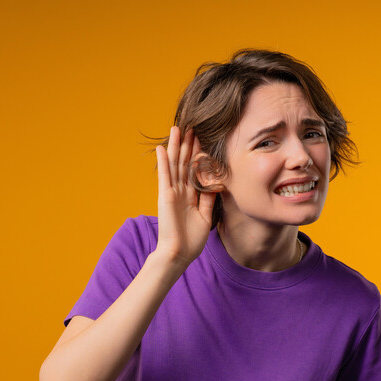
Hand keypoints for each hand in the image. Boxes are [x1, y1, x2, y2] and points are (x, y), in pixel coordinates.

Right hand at [154, 126, 215, 266]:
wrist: (179, 254)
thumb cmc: (191, 239)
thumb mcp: (206, 216)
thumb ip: (208, 198)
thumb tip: (216, 182)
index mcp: (189, 195)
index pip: (194, 170)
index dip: (198, 154)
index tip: (203, 138)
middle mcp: (180, 190)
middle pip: (184, 163)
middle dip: (188, 144)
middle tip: (192, 126)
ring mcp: (172, 192)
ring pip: (175, 164)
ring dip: (176, 146)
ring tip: (177, 128)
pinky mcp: (165, 196)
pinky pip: (165, 175)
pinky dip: (163, 161)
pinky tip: (163, 147)